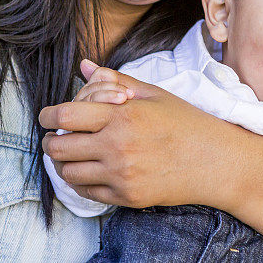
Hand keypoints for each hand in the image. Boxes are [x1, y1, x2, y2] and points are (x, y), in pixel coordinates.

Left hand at [39, 66, 233, 208]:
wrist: (215, 160)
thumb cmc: (185, 122)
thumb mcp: (152, 94)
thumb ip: (115, 80)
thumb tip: (85, 66)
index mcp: (122, 114)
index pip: (65, 116)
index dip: (48, 116)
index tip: (47, 117)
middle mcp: (117, 145)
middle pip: (59, 147)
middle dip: (50, 141)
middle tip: (56, 137)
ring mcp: (121, 174)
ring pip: (68, 173)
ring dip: (64, 163)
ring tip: (74, 154)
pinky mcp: (126, 196)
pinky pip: (87, 192)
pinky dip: (81, 181)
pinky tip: (91, 170)